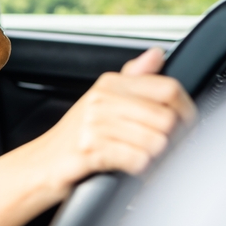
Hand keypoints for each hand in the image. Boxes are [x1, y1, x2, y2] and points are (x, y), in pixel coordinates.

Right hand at [34, 47, 196, 195]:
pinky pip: (136, 160)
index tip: (185, 126)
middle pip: (166, 118)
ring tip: (144, 160)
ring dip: (156, 158)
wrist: (39, 165)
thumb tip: (156, 54)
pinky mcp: (89, 150)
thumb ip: (133, 78)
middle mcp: (101, 99)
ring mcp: (93, 124)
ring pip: (155, 142)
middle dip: (172, 140)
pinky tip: (132, 169)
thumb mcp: (101, 102)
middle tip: (161, 150)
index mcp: (109, 84)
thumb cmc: (75, 138)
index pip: (168, 88)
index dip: (186, 110)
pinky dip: (140, 171)